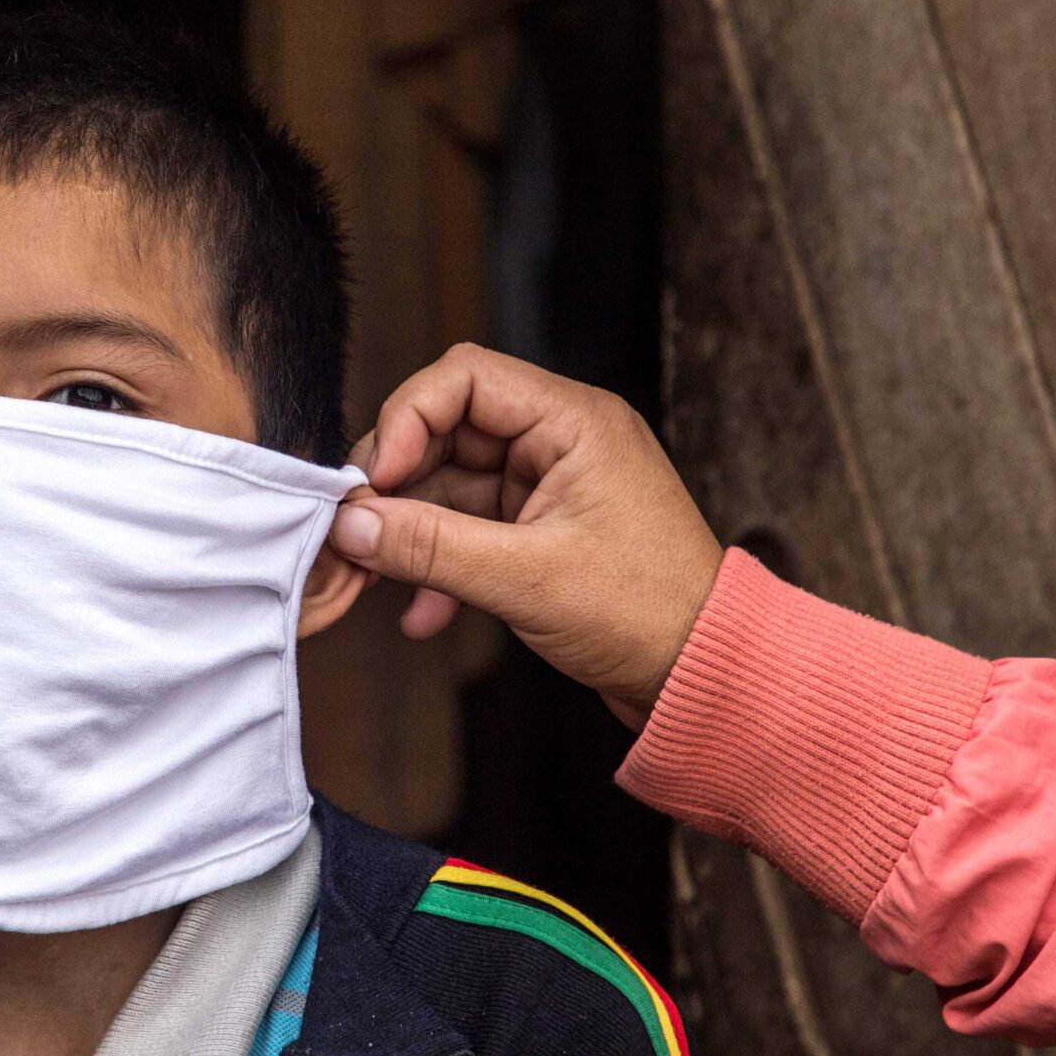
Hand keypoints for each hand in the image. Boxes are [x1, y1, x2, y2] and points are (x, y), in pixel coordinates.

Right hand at [328, 344, 724, 726]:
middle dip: (396, 484)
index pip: (465, 378)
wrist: (703, 676)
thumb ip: (431, 546)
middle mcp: (560, 441)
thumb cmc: (648, 615)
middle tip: (358, 533)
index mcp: (574, 422)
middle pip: (447, 431)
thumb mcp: (526, 579)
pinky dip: (439, 564)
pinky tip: (422, 612)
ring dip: (410, 533)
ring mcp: (548, 487)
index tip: (375, 481)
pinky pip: (468, 529)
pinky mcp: (540, 531)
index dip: (406, 419)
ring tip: (376, 578)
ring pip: (450, 485)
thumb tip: (352, 522)